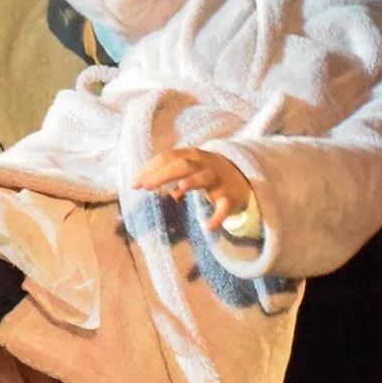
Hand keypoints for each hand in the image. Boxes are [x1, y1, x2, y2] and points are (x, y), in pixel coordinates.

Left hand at [134, 147, 252, 223]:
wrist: (246, 178)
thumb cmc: (209, 173)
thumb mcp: (190, 169)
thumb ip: (168, 174)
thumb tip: (144, 183)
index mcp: (193, 156)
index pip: (168, 157)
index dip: (151, 168)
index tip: (135, 183)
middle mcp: (205, 164)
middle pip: (182, 165)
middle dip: (162, 174)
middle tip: (145, 187)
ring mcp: (219, 179)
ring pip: (204, 177)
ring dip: (192, 182)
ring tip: (179, 190)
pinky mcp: (230, 196)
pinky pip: (224, 206)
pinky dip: (218, 216)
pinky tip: (209, 226)